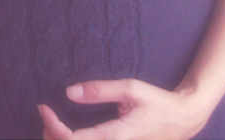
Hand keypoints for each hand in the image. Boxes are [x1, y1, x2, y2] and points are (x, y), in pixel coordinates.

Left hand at [38, 79, 208, 139]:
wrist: (181, 120)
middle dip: (51, 136)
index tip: (43, 107)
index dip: (52, 125)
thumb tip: (69, 92)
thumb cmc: (157, 102)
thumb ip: (100, 90)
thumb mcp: (130, 89)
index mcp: (113, 136)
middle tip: (46, 115)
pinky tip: (68, 134)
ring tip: (53, 124)